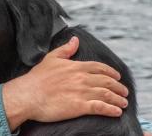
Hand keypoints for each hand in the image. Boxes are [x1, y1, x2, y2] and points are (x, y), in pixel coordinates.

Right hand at [2, 36, 128, 130]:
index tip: (117, 77)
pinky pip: (100, 107)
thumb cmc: (36, 78)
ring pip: (106, 94)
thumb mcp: (51, 58)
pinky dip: (111, 109)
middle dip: (118, 87)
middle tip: (124, 91)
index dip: (111, 72)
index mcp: (76, 67)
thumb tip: (75, 40)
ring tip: (123, 103)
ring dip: (118, 99)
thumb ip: (65, 49)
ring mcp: (81, 92)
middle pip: (107, 81)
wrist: (28, 95)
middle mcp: (81, 78)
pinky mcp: (79, 106)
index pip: (99, 68)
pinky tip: (117, 112)